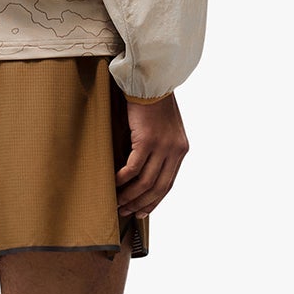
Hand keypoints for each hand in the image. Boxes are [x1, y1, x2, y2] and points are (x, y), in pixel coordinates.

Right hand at [116, 91, 188, 217]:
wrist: (153, 82)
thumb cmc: (154, 102)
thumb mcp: (165, 128)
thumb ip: (161, 148)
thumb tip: (145, 167)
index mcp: (181, 150)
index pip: (168, 184)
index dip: (154, 201)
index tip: (142, 212)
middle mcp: (175, 151)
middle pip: (157, 187)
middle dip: (140, 203)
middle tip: (125, 211)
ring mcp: (162, 147)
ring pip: (145, 182)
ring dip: (129, 195)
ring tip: (116, 203)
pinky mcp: (147, 141)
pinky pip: (133, 168)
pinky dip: (122, 180)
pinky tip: (113, 184)